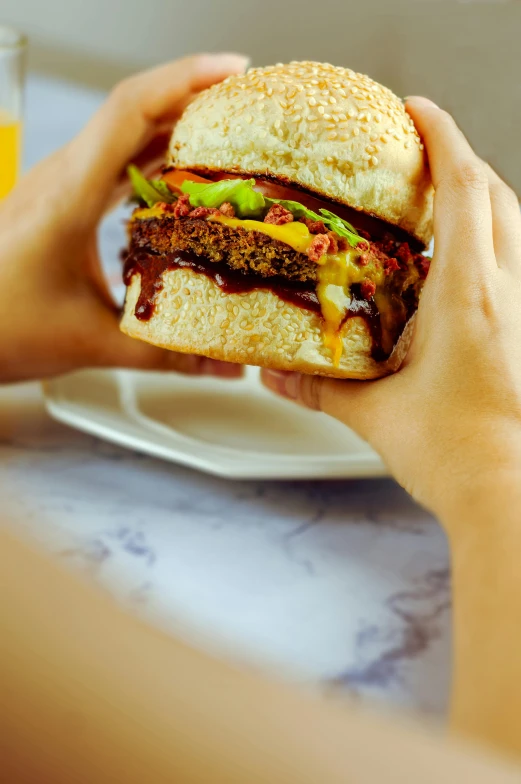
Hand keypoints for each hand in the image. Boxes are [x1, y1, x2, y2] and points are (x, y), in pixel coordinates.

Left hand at [0, 54, 247, 382]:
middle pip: (135, 111)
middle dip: (195, 99)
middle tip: (248, 107)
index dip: (186, 81)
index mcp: (68, 196)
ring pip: (124, 133)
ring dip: (176, 127)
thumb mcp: (92, 343)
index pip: (130, 111)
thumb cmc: (0, 327)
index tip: (234, 71)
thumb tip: (226, 364)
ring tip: (229, 135)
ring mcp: (60, 185)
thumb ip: (166, 354)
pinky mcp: (62, 200)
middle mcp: (63, 178)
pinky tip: (183, 178)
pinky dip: (155, 158)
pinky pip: (115, 161)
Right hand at [262, 98, 520, 521]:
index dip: (443, 138)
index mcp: (467, 297)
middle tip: (421, 152)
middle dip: (461, 160)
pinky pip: (511, 264)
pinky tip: (454, 266)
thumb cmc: (454, 454)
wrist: (507, 491)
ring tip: (436, 199)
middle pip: (496, 195)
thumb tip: (276, 376)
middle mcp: (505, 293)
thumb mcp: (374, 414)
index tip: (417, 110)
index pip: (464, 190)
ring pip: (511, 226)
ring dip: (478, 198)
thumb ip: (320, 389)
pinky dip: (486, 242)